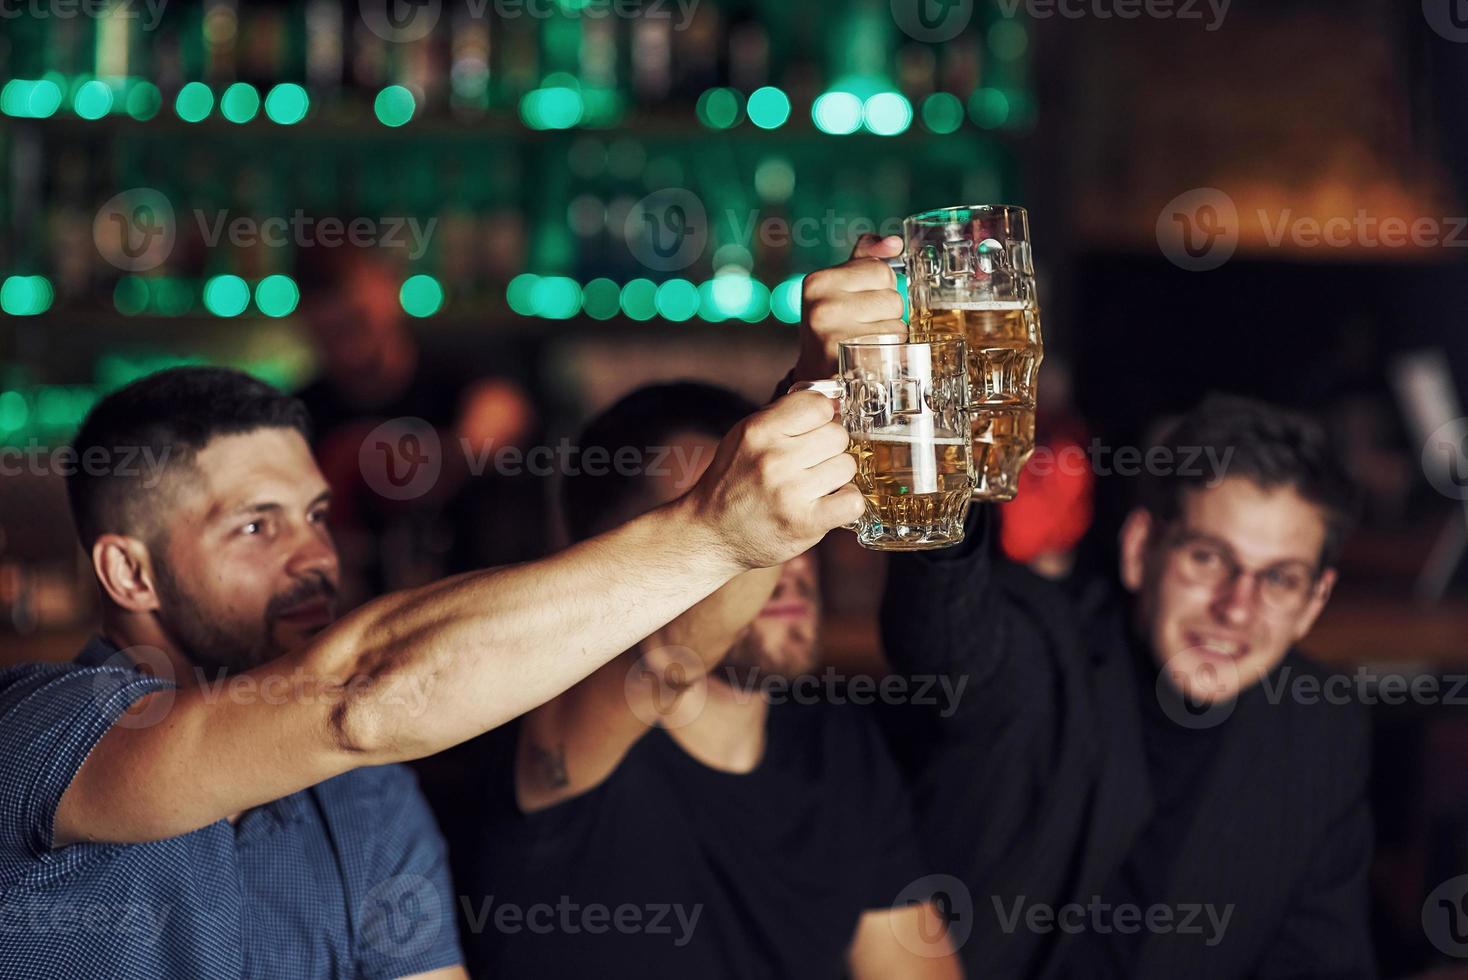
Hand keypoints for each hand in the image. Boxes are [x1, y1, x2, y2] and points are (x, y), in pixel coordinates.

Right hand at [686, 391, 863, 568]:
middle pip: (837, 435)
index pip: (818, 404)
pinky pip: (852, 501)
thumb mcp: (744, 438)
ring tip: (815, 486)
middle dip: (829, 448)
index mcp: (758, 431)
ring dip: (837, 477)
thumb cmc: (733, 484)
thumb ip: (782, 417)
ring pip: (847, 466)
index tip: (815, 430)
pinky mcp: (804, 523)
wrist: (712, 535)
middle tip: (812, 463)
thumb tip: (833, 402)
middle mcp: (773, 459)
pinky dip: (846, 503)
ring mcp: (789, 492)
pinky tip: (828, 504)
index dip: (823, 417)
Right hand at [794, 234, 907, 380]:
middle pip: (893, 298)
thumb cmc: (834, 325)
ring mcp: (833, 336)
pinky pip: (895, 350)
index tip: (860, 303)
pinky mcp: (849, 363)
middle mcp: (822, 307)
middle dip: (887, 313)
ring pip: (898, 326)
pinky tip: (871, 358)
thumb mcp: (841, 285)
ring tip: (866, 342)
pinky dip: (891, 356)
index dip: (880, 288)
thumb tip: (894, 243)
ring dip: (891, 336)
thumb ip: (867, 258)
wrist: (815, 374)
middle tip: (862, 327)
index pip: (882, 270)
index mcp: (818, 281)